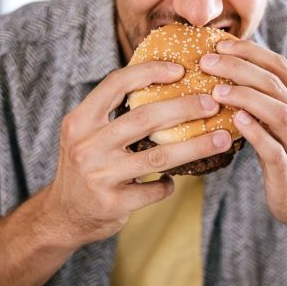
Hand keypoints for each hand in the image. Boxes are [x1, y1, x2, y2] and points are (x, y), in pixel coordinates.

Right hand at [43, 61, 231, 247]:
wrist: (64, 215)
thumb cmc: (84, 166)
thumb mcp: (85, 134)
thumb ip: (112, 113)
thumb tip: (162, 82)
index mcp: (80, 121)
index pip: (115, 84)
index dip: (149, 72)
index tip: (180, 69)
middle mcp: (87, 146)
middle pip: (144, 118)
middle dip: (184, 107)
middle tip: (212, 104)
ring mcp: (99, 176)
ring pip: (159, 156)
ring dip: (196, 146)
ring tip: (222, 139)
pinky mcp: (114, 203)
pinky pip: (154, 190)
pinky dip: (168, 184)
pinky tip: (172, 181)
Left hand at [199, 40, 286, 234]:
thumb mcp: (284, 125)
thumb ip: (266, 101)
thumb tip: (230, 74)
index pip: (280, 66)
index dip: (250, 52)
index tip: (220, 44)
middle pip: (275, 84)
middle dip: (239, 68)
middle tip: (207, 61)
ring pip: (277, 112)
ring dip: (245, 97)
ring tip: (216, 90)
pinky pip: (273, 148)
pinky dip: (255, 132)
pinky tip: (235, 121)